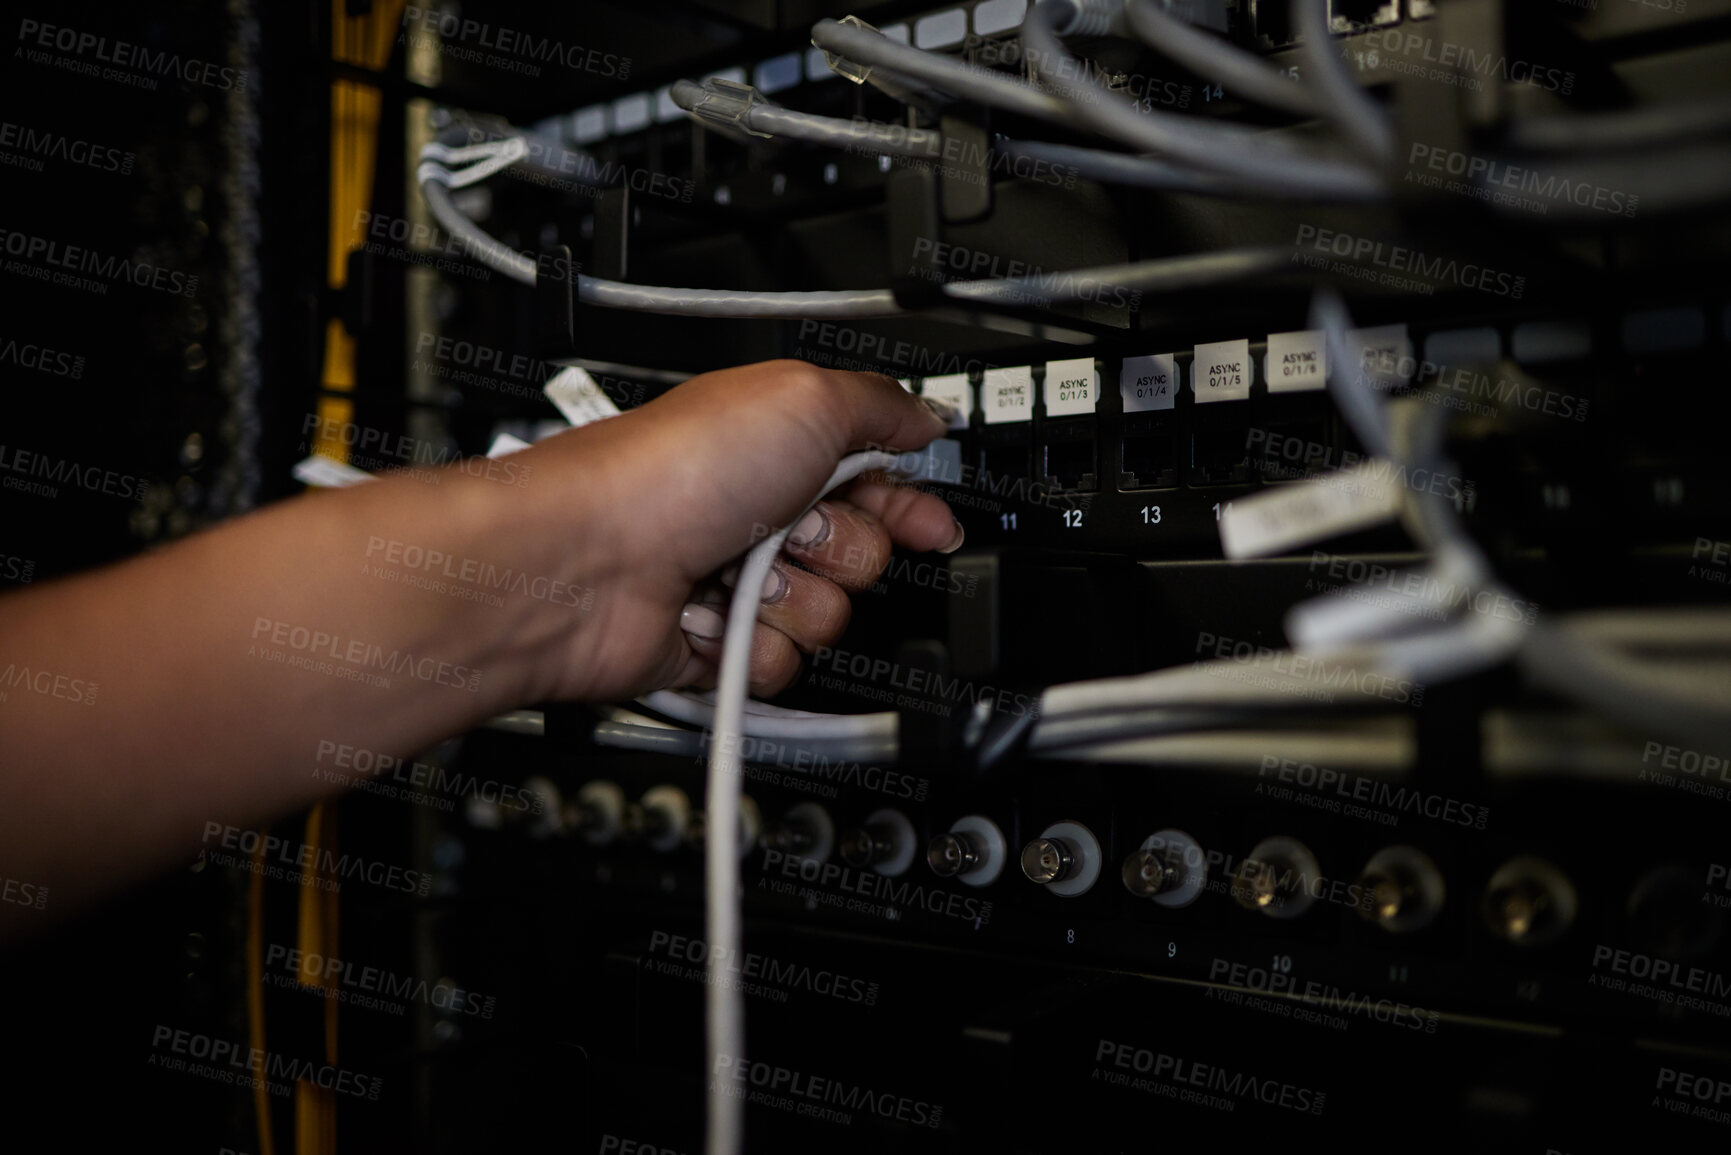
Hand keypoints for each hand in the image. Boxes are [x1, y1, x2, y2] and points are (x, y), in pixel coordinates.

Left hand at [501, 360, 961, 702]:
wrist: (581, 563)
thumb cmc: (666, 471)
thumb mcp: (802, 397)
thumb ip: (880, 406)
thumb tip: (926, 417)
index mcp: (782, 446)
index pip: (876, 480)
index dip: (910, 503)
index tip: (933, 523)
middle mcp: (758, 512)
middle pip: (862, 557)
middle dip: (840, 550)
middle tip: (791, 528)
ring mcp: (734, 580)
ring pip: (827, 620)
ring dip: (793, 601)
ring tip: (738, 573)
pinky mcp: (712, 643)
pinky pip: (779, 668)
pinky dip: (750, 647)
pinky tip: (711, 614)